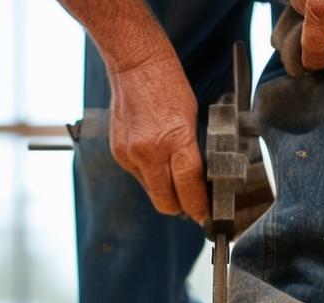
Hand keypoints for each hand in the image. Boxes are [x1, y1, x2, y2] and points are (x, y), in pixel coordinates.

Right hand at [108, 53, 208, 223]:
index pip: (189, 189)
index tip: (205, 215)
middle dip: (181, 207)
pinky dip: (149, 175)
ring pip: (151, 191)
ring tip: (175, 177)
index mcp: (175, 141)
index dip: (198, 208)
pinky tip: (156, 158)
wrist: (136, 65)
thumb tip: (197, 182)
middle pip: (166, 202)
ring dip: (164, 190)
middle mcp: (149, 152)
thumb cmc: (168, 85)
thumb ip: (191, 153)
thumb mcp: (192, 119)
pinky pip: (138, 176)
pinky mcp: (118, 153)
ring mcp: (130, 154)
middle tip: (192, 205)